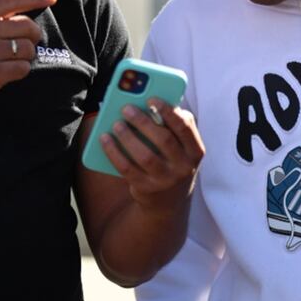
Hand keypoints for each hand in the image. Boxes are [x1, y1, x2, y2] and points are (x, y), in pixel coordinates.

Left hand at [101, 98, 204, 215]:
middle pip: (163, 140)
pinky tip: (105, 140)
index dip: (168, 111)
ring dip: (128, 137)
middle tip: (126, 108)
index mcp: (195, 151)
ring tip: (116, 124)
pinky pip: (127, 169)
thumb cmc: (172, 161)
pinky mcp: (146, 189)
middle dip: (143, 122)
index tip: (151, 98)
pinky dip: (114, 153)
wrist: (169, 202)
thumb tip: (148, 105)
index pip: (184, 127)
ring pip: (145, 156)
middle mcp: (184, 167)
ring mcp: (165, 180)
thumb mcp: (181, 147)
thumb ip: (172, 127)